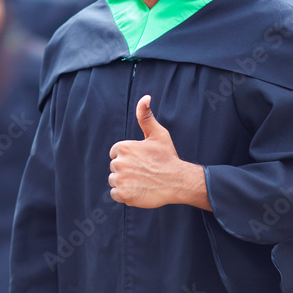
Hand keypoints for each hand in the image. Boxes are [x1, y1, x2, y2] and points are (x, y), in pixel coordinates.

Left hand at [108, 95, 209, 209]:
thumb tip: (145, 97)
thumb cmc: (168, 157)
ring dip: (125, 182)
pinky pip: (115, 194)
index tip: (142, 160)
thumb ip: (146, 116)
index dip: (129, 157)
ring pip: (114, 180)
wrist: (178, 181)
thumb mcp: (158, 133)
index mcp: (124, 148)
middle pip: (115, 167)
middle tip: (144, 171)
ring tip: (142, 180)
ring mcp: (120, 180)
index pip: (116, 153)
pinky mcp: (123, 194)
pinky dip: (125, 194)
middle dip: (126, 169)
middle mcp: (119, 163)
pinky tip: (138, 190)